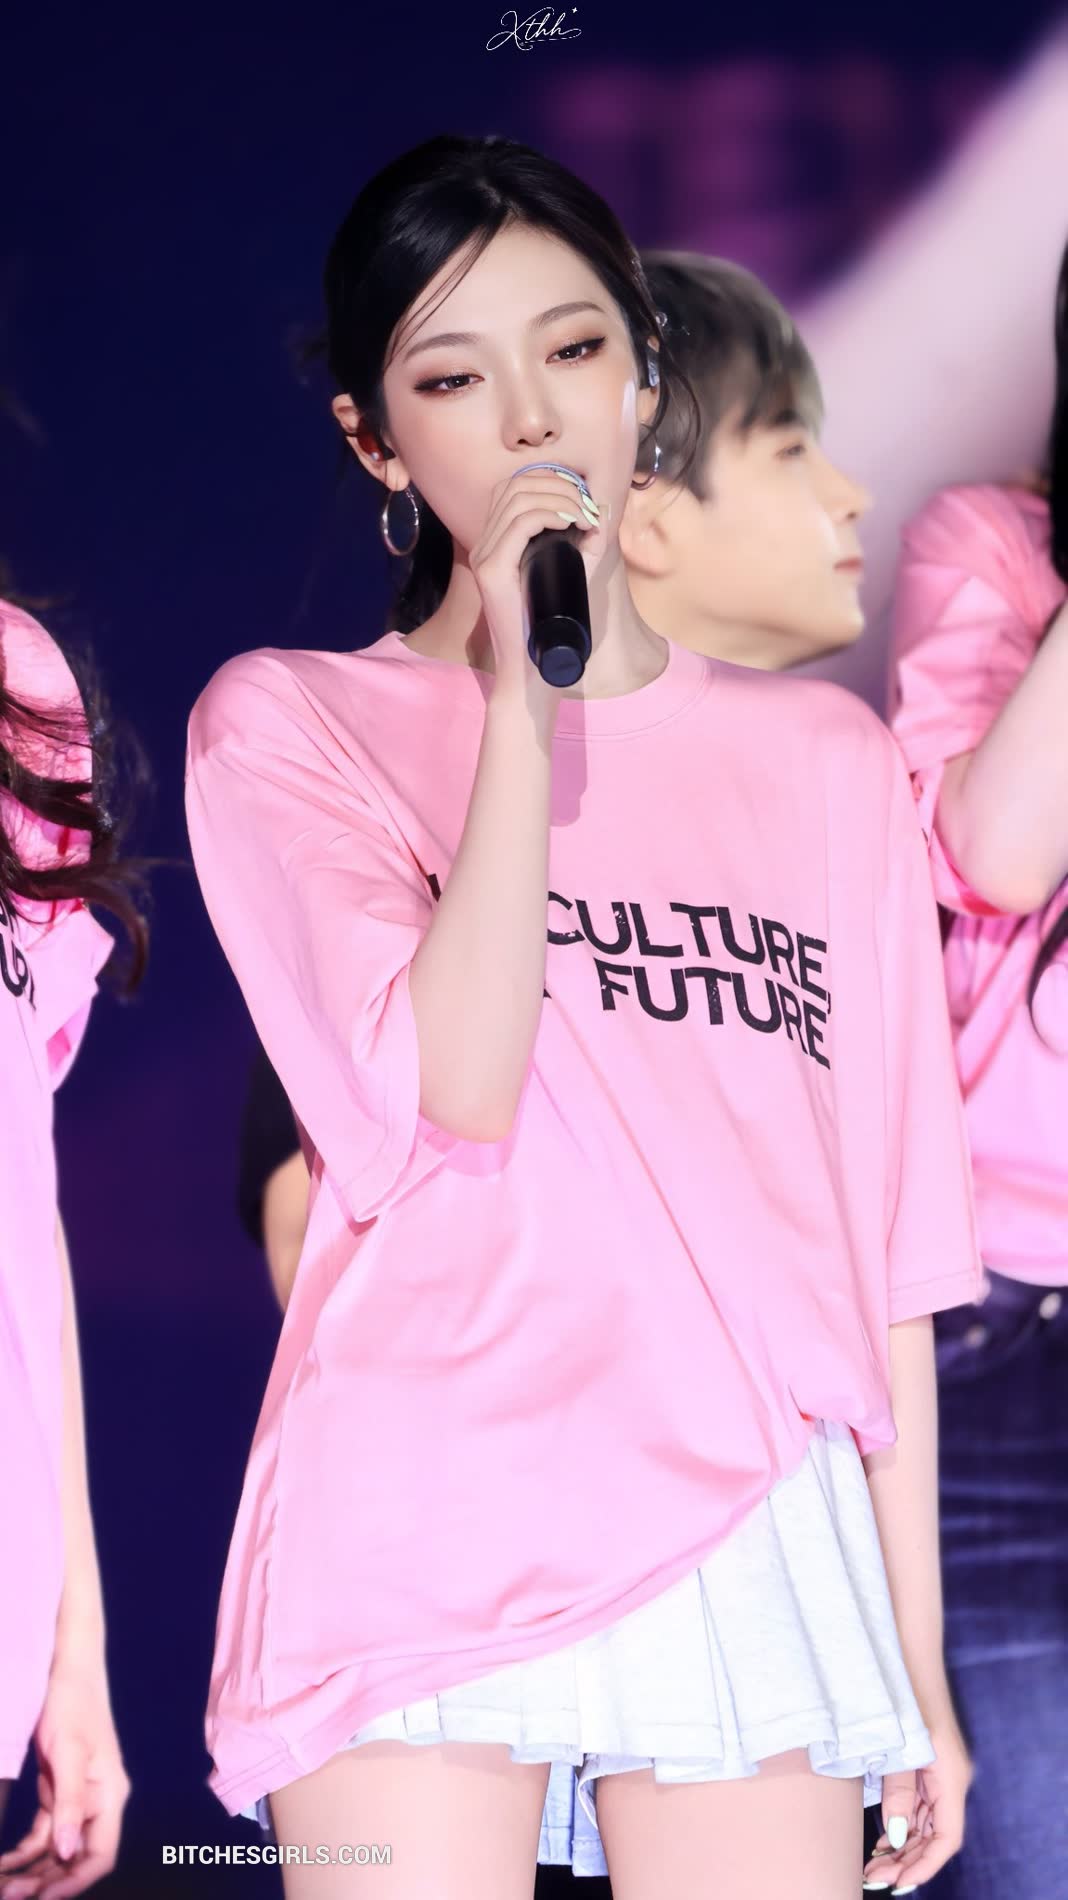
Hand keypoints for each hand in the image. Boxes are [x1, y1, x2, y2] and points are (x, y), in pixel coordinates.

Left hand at [0, 1654, 129, 1897]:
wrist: (66, 1671)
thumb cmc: (72, 1704)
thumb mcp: (67, 1751)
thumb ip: (71, 1802)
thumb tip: (69, 1852)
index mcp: (110, 1795)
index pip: (100, 1854)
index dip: (75, 1882)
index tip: (43, 1898)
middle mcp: (97, 1803)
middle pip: (77, 1858)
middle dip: (47, 1881)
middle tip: (9, 1895)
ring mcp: (77, 1800)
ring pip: (57, 1851)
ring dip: (33, 1871)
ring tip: (3, 1885)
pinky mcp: (58, 1794)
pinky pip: (43, 1835)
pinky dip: (24, 1853)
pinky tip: (3, 1865)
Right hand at [469, 466, 604, 696]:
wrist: (529, 674)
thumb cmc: (548, 631)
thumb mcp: (568, 577)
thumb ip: (582, 546)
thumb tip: (601, 511)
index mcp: (496, 545)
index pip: (514, 489)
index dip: (550, 482)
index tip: (582, 502)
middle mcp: (484, 546)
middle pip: (515, 485)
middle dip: (558, 486)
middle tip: (587, 508)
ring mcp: (484, 557)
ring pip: (518, 498)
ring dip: (559, 498)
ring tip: (584, 516)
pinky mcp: (491, 571)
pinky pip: (520, 523)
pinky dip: (550, 514)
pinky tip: (571, 523)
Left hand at [863, 1713, 971, 1892]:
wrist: (906, 1654)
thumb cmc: (902, 1695)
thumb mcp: (899, 1746)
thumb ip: (899, 1792)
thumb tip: (898, 1836)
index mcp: (950, 1777)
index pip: (947, 1837)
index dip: (925, 1865)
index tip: (898, 1881)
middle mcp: (950, 1779)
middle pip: (936, 1835)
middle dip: (909, 1861)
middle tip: (875, 1877)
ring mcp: (939, 1772)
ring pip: (928, 1824)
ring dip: (905, 1847)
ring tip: (875, 1864)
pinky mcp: (926, 1764)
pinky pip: (920, 1806)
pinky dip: (904, 1825)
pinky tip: (883, 1838)